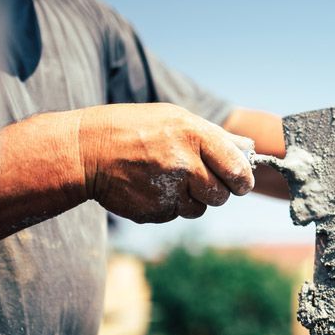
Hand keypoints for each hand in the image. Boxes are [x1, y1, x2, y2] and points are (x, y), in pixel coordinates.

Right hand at [78, 103, 254, 222]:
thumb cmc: (135, 129)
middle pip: (222, 194)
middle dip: (218, 191)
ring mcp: (169, 190)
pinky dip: (170, 205)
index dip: (242, 180)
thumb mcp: (175, 119)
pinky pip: (177, 215)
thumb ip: (214, 136)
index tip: (240, 182)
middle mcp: (184, 163)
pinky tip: (151, 187)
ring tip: (169, 178)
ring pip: (201, 208)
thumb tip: (249, 148)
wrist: (85, 151)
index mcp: (194, 134)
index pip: (237, 168)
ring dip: (193, 199)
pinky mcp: (155, 212)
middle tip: (202, 180)